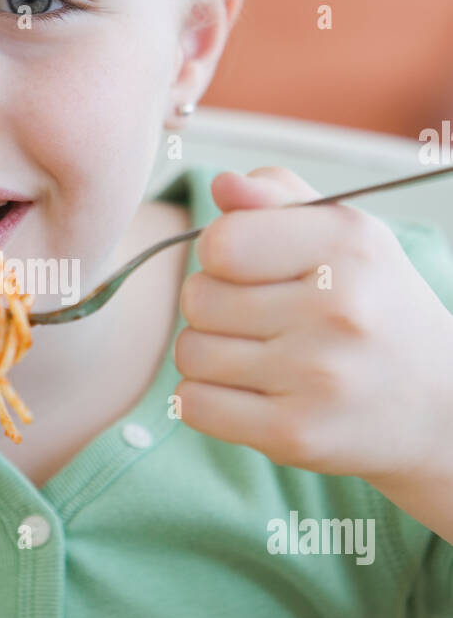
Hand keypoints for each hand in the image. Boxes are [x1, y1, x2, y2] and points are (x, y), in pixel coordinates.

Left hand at [174, 167, 452, 486]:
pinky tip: (248, 393)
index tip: (249, 269)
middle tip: (259, 319)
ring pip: (190, 352)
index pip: (221, 243)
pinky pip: (194, 405)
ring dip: (209, 355)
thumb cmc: (373, 307)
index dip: (220, 254)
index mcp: (347, 245)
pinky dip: (206, 400)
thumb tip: (222, 184)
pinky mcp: (295, 434)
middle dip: (213, 306)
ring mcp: (317, 376)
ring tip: (256, 357)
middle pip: (198, 298)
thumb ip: (278, 199)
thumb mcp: (345, 236)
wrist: (436, 406)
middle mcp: (336, 309)